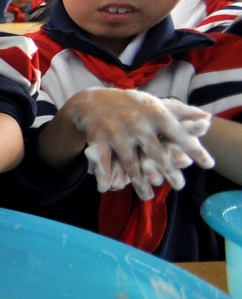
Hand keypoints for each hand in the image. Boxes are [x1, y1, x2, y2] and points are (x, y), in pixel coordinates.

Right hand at [66, 88, 213, 198]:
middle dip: (169, 172)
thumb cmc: (130, 105)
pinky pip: (103, 162)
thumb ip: (181, 112)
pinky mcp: (97, 138)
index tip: (207, 165)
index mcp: (154, 112)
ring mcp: (116, 131)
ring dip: (139, 182)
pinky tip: (109, 188)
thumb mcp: (154, 104)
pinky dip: (104, 176)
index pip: (178, 133)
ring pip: (130, 163)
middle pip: (156, 153)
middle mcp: (136, 122)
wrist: (91, 101)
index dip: (193, 148)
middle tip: (179, 187)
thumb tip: (208, 118)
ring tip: (149, 197)